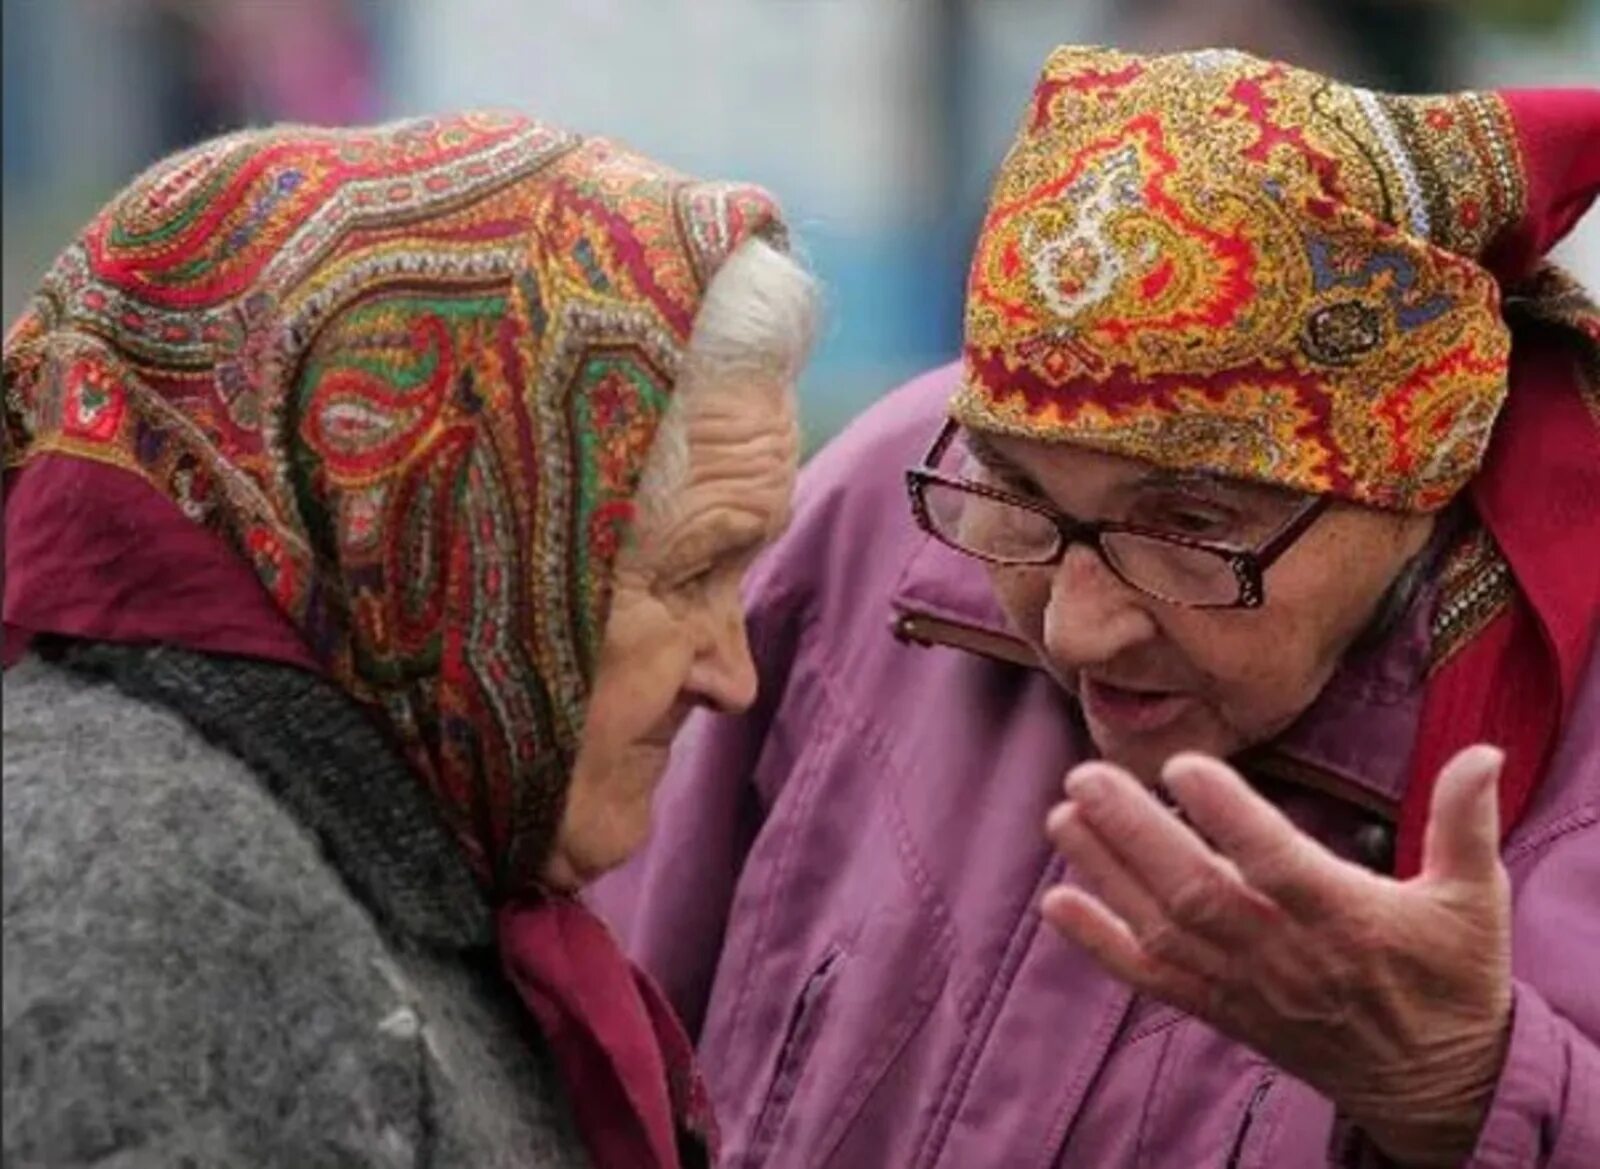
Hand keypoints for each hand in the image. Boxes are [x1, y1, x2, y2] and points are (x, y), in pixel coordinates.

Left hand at [1041, 746, 1511, 1166]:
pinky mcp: (1223, 1009)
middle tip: (1087, 775)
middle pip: (1200, 893)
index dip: (1230, 819)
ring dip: (1107, 874)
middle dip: (1136, 835)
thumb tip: (1483, 753)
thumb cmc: (1452, 978)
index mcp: (1348, 919)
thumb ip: (1465, 823)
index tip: (1184, 765)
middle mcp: (1287, 956)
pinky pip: (1154, 980)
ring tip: (1061, 816)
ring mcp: (1247, 986)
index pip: (1279, 866)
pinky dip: (1102, 945)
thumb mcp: (1476, 900)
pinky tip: (1057, 903)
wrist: (1436, 1084)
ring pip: (1166, 929)